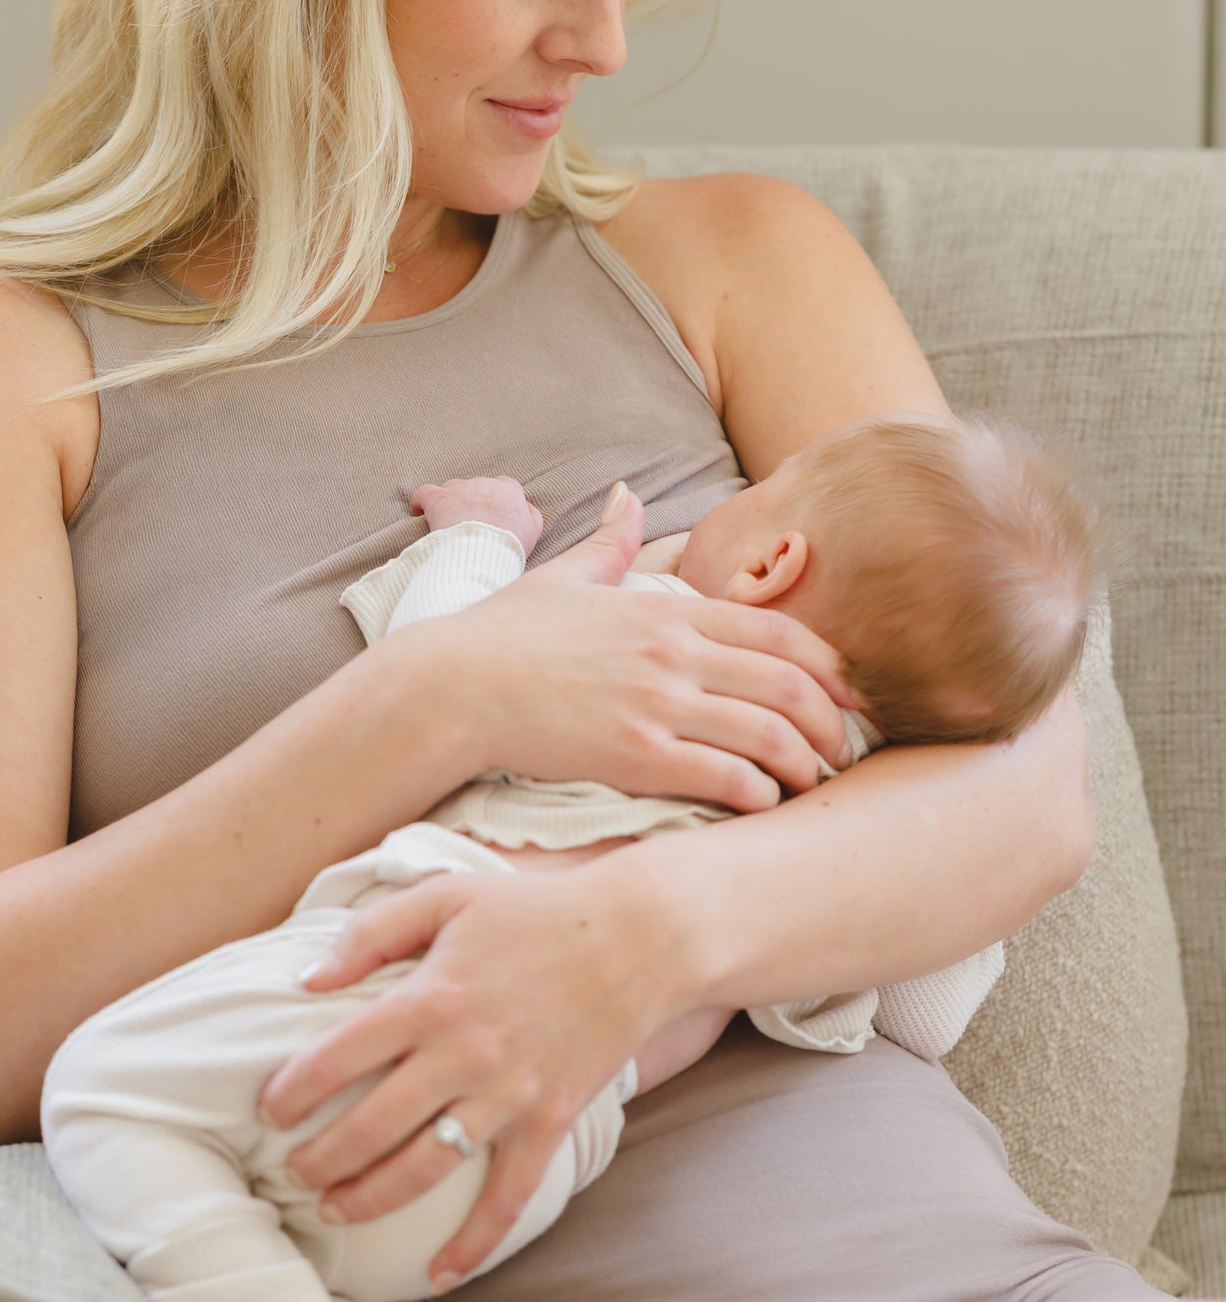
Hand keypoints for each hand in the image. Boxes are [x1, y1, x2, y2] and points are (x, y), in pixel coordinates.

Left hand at [256, 860, 672, 1290]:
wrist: (638, 936)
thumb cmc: (534, 910)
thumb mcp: (446, 896)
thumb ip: (371, 931)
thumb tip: (307, 979)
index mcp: (430, 996)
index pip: (338, 1056)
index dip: (293, 1090)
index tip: (269, 1108)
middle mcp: (463, 1053)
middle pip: (371, 1126)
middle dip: (320, 1160)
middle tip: (294, 1171)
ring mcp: (509, 1094)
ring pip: (425, 1169)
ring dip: (370, 1199)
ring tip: (334, 1209)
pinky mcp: (549, 1120)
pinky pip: (508, 1196)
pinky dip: (474, 1243)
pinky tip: (438, 1274)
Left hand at [411, 476, 543, 554]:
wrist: (482, 554)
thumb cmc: (508, 547)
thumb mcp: (532, 533)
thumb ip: (532, 515)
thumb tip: (526, 506)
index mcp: (508, 491)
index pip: (504, 485)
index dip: (496, 498)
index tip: (492, 512)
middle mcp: (484, 485)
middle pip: (476, 486)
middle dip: (472, 500)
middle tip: (469, 522)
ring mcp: (460, 490)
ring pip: (452, 488)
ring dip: (451, 501)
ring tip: (448, 521)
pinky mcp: (438, 500)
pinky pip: (423, 493)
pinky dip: (420, 501)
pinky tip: (418, 510)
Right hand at [441, 483, 858, 808]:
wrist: (450, 687)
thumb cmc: (501, 636)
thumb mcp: (564, 577)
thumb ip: (610, 543)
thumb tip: (627, 495)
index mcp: (666, 611)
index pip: (779, 632)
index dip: (830, 667)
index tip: (852, 696)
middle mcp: (673, 654)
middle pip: (790, 685)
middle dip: (831, 724)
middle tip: (844, 752)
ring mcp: (656, 705)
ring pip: (768, 733)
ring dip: (803, 765)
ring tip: (811, 786)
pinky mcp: (633, 756)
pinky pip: (722, 776)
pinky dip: (757, 794)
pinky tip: (762, 806)